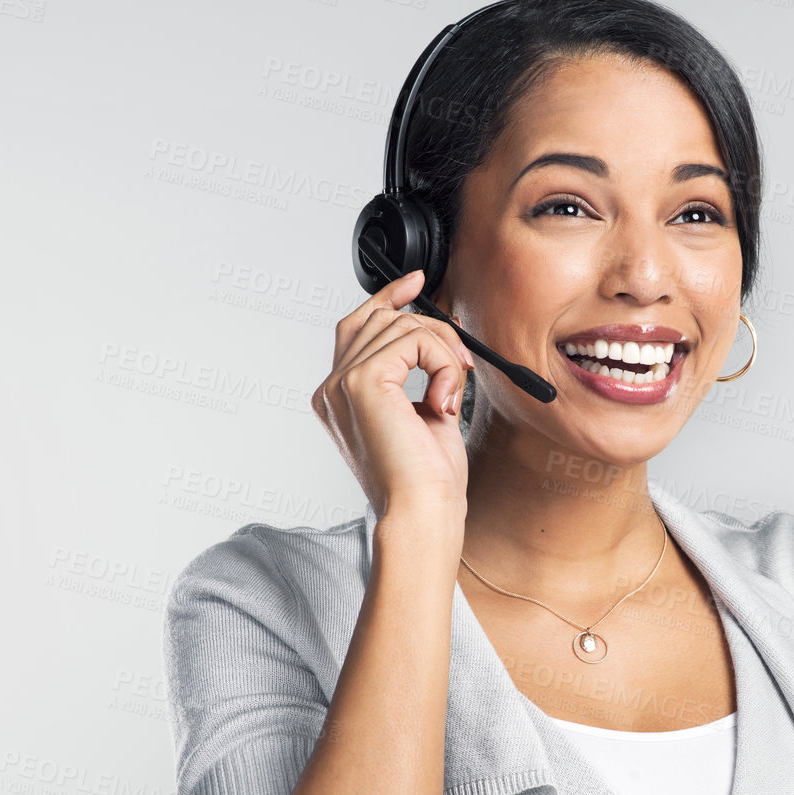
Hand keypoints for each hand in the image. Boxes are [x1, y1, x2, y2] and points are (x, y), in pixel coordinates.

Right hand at [312, 268, 472, 523]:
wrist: (422, 511)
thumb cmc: (427, 480)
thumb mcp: (426, 414)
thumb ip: (421, 374)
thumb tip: (439, 336)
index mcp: (339, 398)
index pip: (357, 326)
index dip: (388, 298)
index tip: (417, 283)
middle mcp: (332, 389)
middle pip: (382, 319)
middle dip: (432, 331)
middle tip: (461, 364)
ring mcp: (342, 383)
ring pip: (402, 326)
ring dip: (443, 353)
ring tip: (452, 394)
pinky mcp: (362, 382)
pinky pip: (414, 341)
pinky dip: (442, 365)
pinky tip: (444, 400)